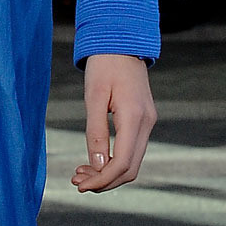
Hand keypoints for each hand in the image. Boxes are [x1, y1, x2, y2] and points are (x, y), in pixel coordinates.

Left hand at [71, 55, 156, 192]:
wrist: (121, 40)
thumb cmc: (104, 63)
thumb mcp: (94, 96)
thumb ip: (96, 132)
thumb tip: (97, 167)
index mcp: (134, 117)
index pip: (122, 163)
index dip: (101, 179)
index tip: (80, 185)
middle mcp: (147, 123)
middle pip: (130, 168)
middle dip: (104, 181)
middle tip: (77, 182)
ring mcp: (148, 121)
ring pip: (132, 161)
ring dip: (108, 172)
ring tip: (81, 173)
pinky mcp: (143, 119)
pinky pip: (132, 149)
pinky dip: (115, 160)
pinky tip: (96, 160)